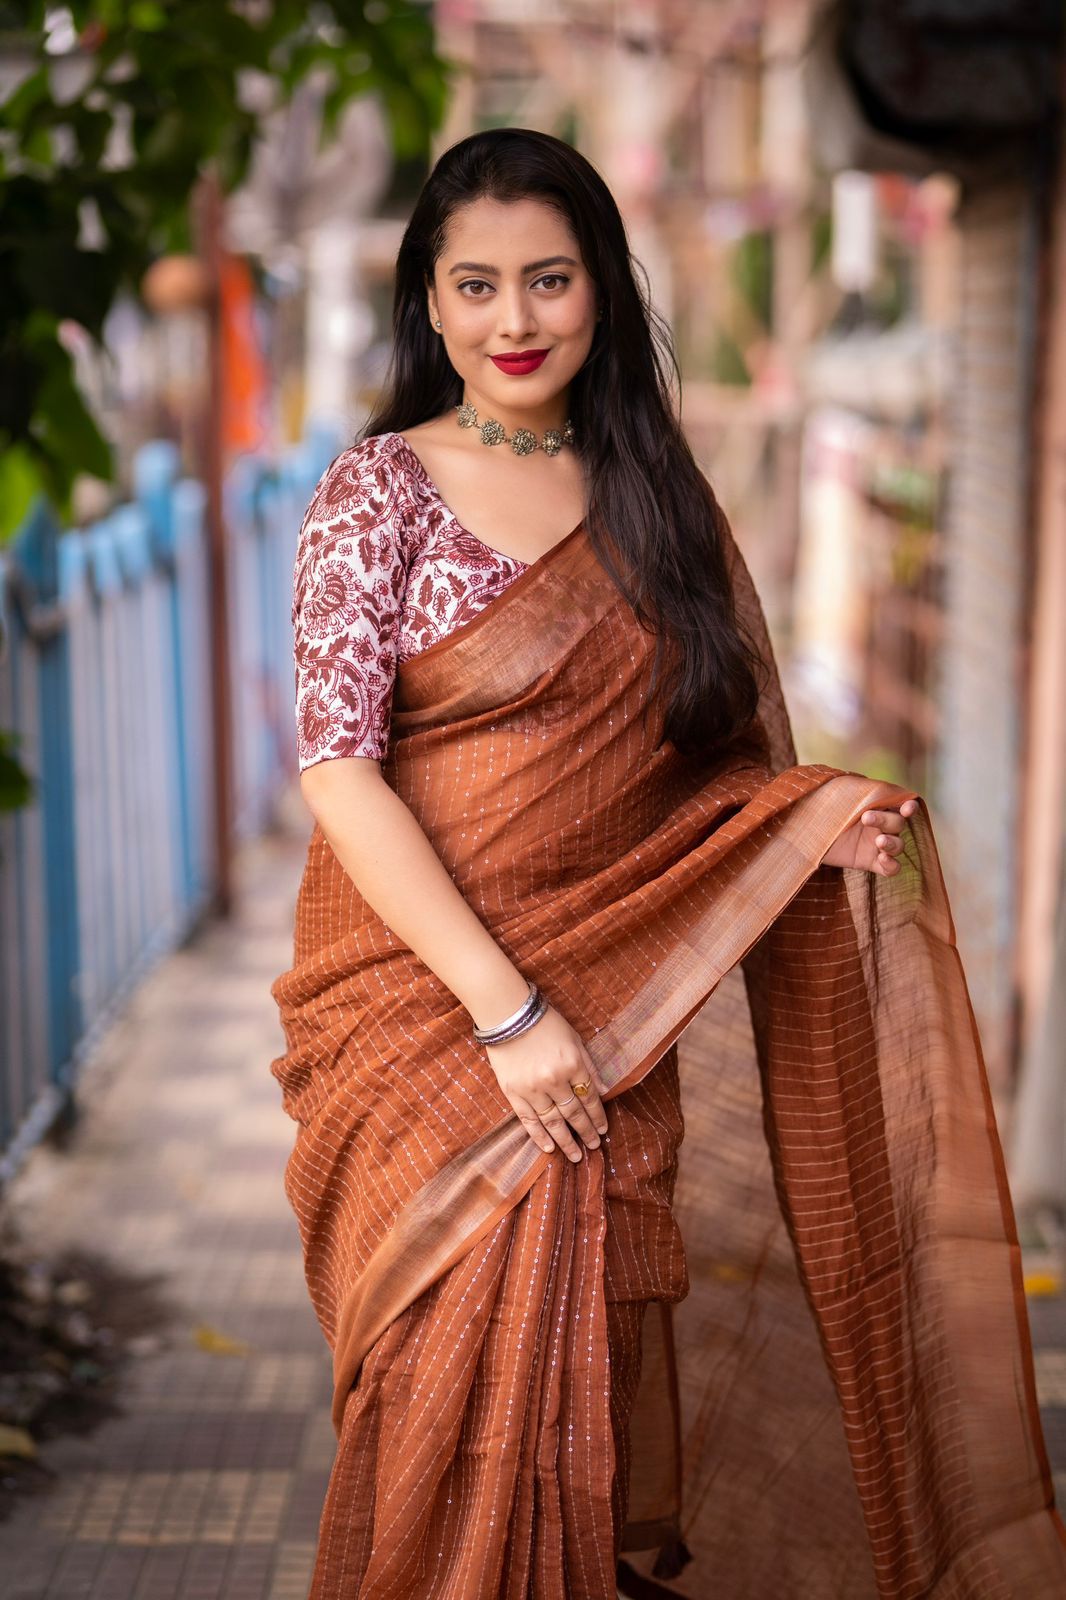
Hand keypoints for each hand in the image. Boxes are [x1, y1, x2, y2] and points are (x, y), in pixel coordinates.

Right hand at [484, 1005, 609, 1161]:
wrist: (507, 1014)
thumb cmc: (544, 1022)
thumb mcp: (574, 1038)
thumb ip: (589, 1065)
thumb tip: (605, 1090)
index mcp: (573, 1064)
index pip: (590, 1098)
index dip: (598, 1116)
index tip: (603, 1130)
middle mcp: (555, 1080)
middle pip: (574, 1113)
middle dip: (586, 1132)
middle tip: (594, 1147)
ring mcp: (533, 1089)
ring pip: (553, 1122)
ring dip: (566, 1141)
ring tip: (576, 1155)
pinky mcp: (513, 1093)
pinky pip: (528, 1120)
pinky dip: (539, 1136)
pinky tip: (549, 1148)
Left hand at [820, 797, 918, 874]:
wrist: (799, 830)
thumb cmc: (819, 804)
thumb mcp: (840, 791)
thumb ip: (865, 789)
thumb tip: (889, 789)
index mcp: (876, 803)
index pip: (902, 803)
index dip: (910, 806)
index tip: (907, 808)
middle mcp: (880, 824)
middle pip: (898, 823)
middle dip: (886, 821)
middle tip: (865, 818)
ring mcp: (875, 844)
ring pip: (898, 846)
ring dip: (892, 843)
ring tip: (878, 842)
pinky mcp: (869, 862)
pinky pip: (891, 868)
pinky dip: (892, 865)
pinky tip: (882, 859)